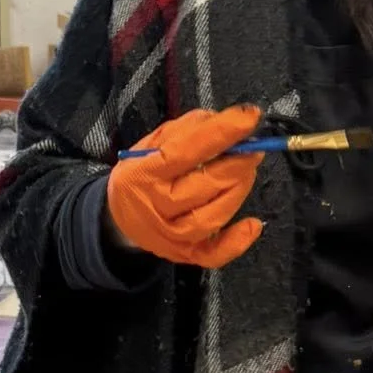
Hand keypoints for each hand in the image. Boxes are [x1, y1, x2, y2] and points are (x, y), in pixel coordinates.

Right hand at [105, 105, 264, 268]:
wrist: (119, 218)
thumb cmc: (140, 174)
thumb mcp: (150, 144)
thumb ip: (184, 130)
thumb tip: (222, 121)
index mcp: (144, 173)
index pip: (186, 151)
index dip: (221, 133)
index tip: (249, 117)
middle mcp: (157, 206)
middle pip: (205, 185)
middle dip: (238, 162)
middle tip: (253, 147)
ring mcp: (171, 235)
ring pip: (214, 216)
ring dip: (239, 190)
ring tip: (247, 171)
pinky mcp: (184, 255)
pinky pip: (213, 255)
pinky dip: (237, 242)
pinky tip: (253, 224)